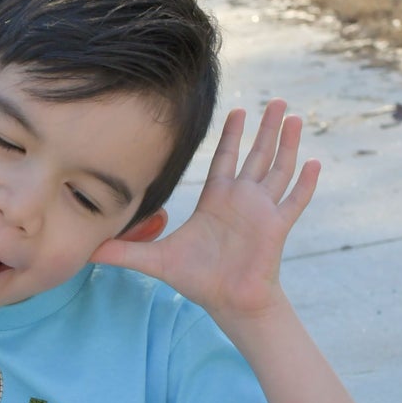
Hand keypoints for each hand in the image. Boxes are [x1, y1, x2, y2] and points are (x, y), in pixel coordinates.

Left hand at [93, 100, 319, 323]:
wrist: (228, 302)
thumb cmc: (198, 280)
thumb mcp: (156, 260)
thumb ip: (124, 252)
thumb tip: (87, 250)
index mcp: (217, 200)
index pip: (226, 160)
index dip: (233, 135)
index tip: (239, 110)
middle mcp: (242, 200)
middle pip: (257, 155)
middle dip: (266, 128)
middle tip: (276, 100)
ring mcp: (262, 211)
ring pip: (278, 170)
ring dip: (287, 145)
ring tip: (294, 117)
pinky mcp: (276, 227)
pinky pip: (294, 201)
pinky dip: (304, 183)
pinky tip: (313, 162)